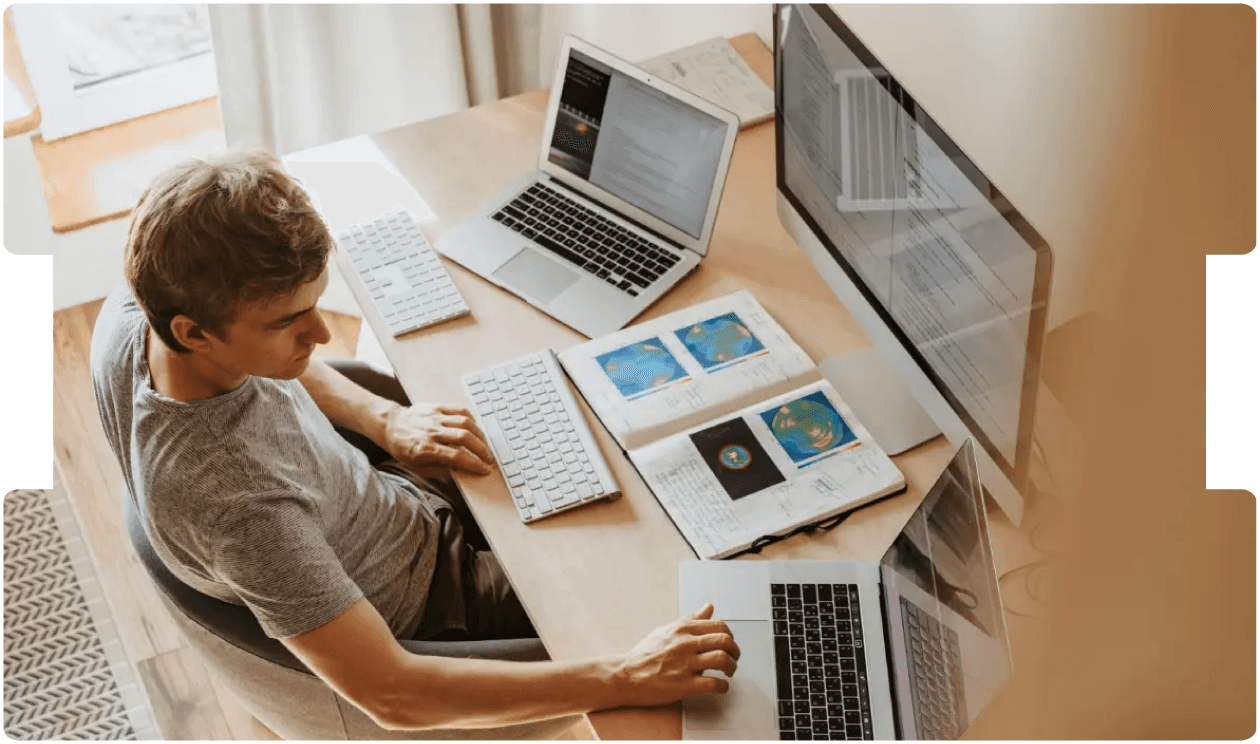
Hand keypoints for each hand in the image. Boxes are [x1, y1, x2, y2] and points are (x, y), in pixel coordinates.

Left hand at [382, 403, 494, 474]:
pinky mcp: (437, 407)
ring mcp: (435, 417)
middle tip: (489, 458)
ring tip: (485, 445)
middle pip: (464, 438)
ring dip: (480, 435)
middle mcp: (431, 431)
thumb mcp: (417, 467)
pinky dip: (472, 420)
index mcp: (425, 448)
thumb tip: (461, 470)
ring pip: (465, 423)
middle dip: (482, 450)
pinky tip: (476, 429)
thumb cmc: (403, 448)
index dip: (474, 464)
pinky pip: (459, 410)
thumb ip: (440, 469)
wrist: (390, 425)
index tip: (485, 469)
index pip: (457, 456)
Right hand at [612, 604, 739, 706]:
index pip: (719, 625)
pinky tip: (721, 687)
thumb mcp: (666, 630)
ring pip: (722, 659)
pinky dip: (723, 686)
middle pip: (725, 640)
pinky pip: (713, 684)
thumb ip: (690, 619)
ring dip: (732, 667)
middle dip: (735, 651)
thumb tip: (708, 607)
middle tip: (734, 658)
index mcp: (682, 629)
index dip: (730, 636)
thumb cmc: (644, 654)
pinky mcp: (683, 685)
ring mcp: (684, 664)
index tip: (728, 644)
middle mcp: (685, 644)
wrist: (625, 675)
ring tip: (729, 672)